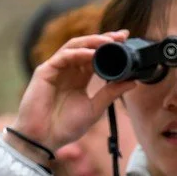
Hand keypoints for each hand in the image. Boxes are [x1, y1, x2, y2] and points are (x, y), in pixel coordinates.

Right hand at [9, 32, 135, 151]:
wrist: (43, 139)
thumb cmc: (65, 127)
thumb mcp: (95, 109)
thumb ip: (111, 93)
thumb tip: (133, 82)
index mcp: (79, 78)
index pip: (96, 56)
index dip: (110, 48)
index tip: (126, 42)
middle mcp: (68, 70)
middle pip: (87, 47)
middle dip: (105, 39)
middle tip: (122, 36)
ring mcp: (56, 69)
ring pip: (75, 46)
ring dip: (93, 41)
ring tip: (109, 41)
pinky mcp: (45, 71)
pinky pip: (64, 56)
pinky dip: (79, 53)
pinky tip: (92, 54)